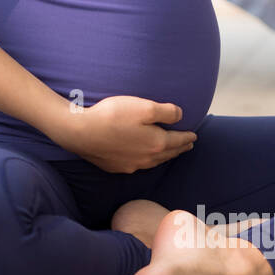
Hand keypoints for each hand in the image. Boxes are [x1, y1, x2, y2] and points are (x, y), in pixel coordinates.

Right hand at [50, 94, 196, 171]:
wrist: (80, 132)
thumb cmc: (112, 116)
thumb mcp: (144, 107)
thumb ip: (166, 111)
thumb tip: (181, 115)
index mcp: (156, 143)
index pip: (178, 141)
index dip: (187, 137)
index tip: (194, 135)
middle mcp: (146, 158)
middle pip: (168, 153)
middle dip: (179, 148)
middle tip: (187, 145)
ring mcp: (131, 165)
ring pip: (154, 162)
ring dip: (164, 156)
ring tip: (170, 151)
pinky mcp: (116, 167)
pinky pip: (138, 165)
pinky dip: (147, 161)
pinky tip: (143, 157)